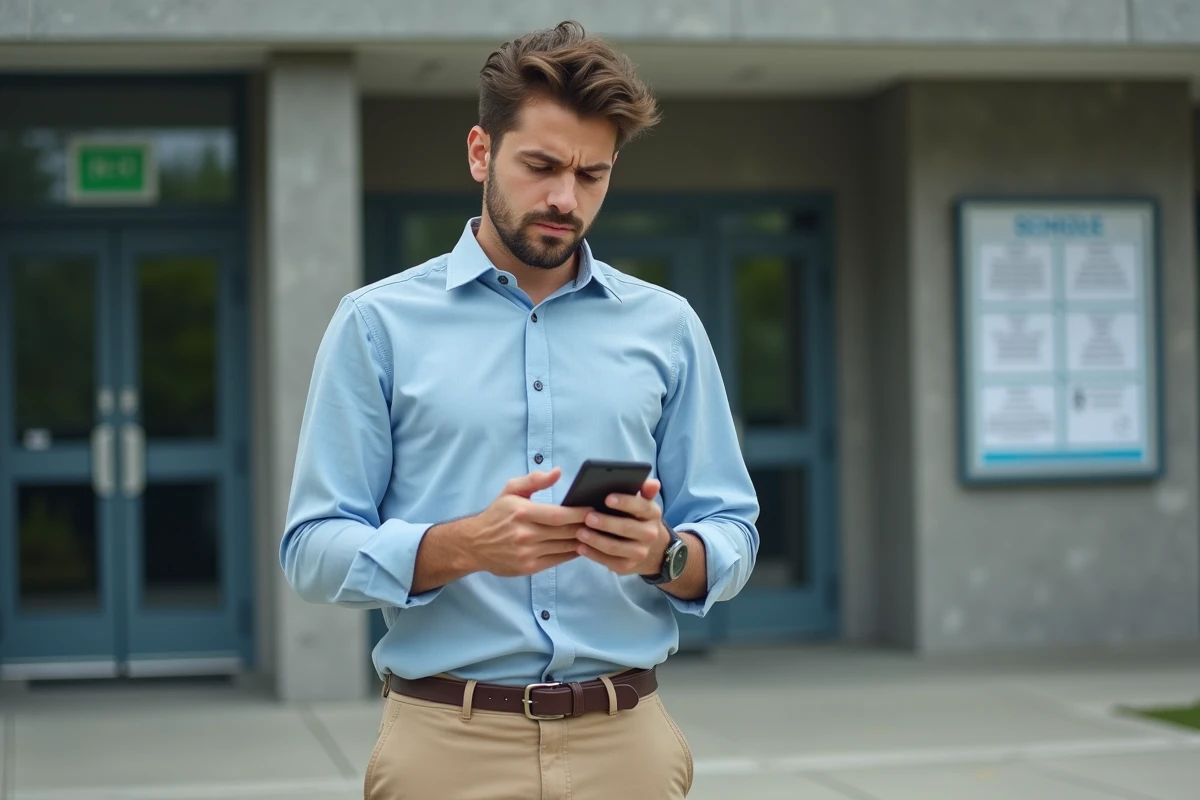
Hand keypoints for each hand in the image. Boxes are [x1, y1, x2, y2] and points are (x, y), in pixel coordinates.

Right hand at [465, 468, 590, 576]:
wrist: (475, 544)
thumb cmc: (497, 514)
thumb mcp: (510, 490)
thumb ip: (534, 480)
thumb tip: (558, 472)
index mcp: (522, 512)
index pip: (558, 515)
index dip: (579, 513)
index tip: (593, 509)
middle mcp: (525, 534)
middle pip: (565, 532)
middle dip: (586, 526)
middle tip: (601, 521)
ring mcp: (527, 553)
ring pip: (564, 547)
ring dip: (582, 540)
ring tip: (596, 533)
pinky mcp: (528, 567)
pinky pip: (557, 560)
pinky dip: (572, 553)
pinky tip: (581, 546)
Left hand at [573, 479, 669, 575]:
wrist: (653, 550)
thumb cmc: (639, 519)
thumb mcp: (644, 504)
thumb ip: (645, 491)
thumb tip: (652, 483)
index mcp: (652, 514)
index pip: (641, 506)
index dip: (624, 502)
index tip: (607, 498)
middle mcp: (649, 534)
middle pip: (626, 528)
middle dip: (606, 523)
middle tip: (587, 517)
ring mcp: (639, 553)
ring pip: (615, 548)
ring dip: (596, 540)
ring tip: (579, 532)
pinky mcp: (626, 567)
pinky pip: (608, 561)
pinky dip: (593, 554)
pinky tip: (580, 547)